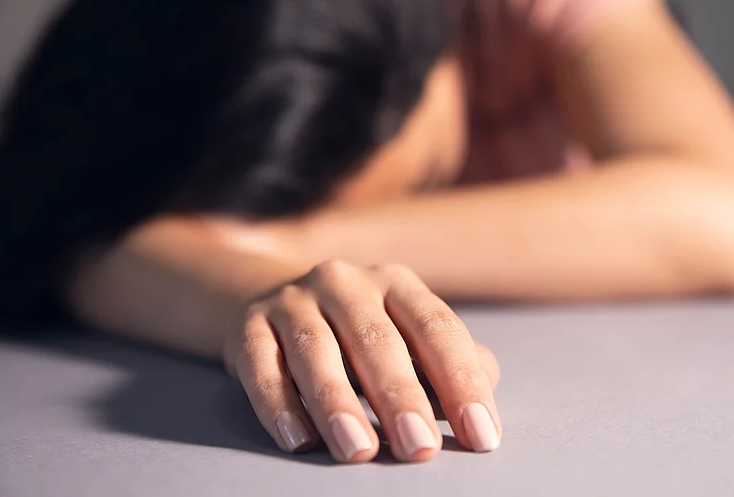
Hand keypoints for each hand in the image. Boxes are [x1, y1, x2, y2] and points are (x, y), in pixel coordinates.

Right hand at [223, 260, 501, 462]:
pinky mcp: (249, 325)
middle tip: (419, 448)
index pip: (436, 328)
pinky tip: (297, 440)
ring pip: (315, 351)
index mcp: (396, 283)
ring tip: (358, 451)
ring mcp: (293, 300)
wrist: (275, 302)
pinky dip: (277, 404)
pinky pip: (260, 365)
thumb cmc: (359, 333)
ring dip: (337, 404)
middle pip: (377, 340)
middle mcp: (345, 282)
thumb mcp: (406, 333)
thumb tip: (485, 391)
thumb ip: (449, 359)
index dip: (462, 381)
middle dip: (400, 397)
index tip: (480, 435)